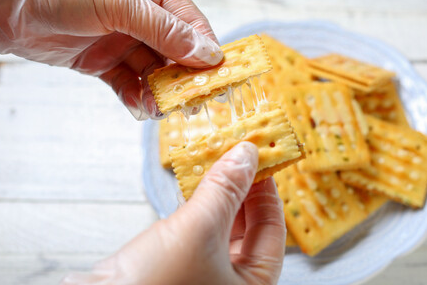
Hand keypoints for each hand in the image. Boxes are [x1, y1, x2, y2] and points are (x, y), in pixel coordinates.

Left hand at [0, 0, 222, 119]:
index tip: (218, 74)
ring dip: (160, 91)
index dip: (204, 48)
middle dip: (183, 75)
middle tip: (194, 101)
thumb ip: (164, 30)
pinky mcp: (101, 62)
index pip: (189, 21)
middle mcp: (140, 15)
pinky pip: (127, 83)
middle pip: (174, 50)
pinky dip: (135, 97)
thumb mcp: (119, 3)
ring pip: (152, 71)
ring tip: (163, 108)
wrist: (3, 1)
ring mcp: (121, 40)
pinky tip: (140, 108)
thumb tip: (207, 53)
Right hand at [62, 142, 285, 284]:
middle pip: (249, 227)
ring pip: (221, 225)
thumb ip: (226, 190)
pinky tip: (195, 180)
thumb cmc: (153, 284)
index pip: (273, 231)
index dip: (268, 191)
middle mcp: (230, 282)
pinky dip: (198, 204)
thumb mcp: (198, 230)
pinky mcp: (178, 266)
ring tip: (218, 160)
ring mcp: (203, 274)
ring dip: (219, 192)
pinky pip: (198, 229)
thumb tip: (246, 154)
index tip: (262, 159)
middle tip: (238, 154)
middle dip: (242, 188)